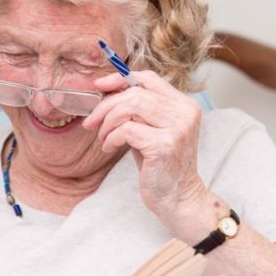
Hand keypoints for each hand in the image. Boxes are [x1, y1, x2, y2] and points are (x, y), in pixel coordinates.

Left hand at [82, 71, 217, 238]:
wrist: (178, 198)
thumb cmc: (160, 165)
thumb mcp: (150, 130)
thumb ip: (136, 110)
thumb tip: (105, 91)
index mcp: (183, 104)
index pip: (149, 78)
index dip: (120, 78)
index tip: (99, 87)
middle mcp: (184, 113)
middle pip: (135, 93)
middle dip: (106, 105)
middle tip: (91, 121)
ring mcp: (177, 128)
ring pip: (130, 107)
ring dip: (108, 121)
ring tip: (102, 136)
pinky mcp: (165, 145)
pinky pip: (127, 130)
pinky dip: (111, 137)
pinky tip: (109, 147)